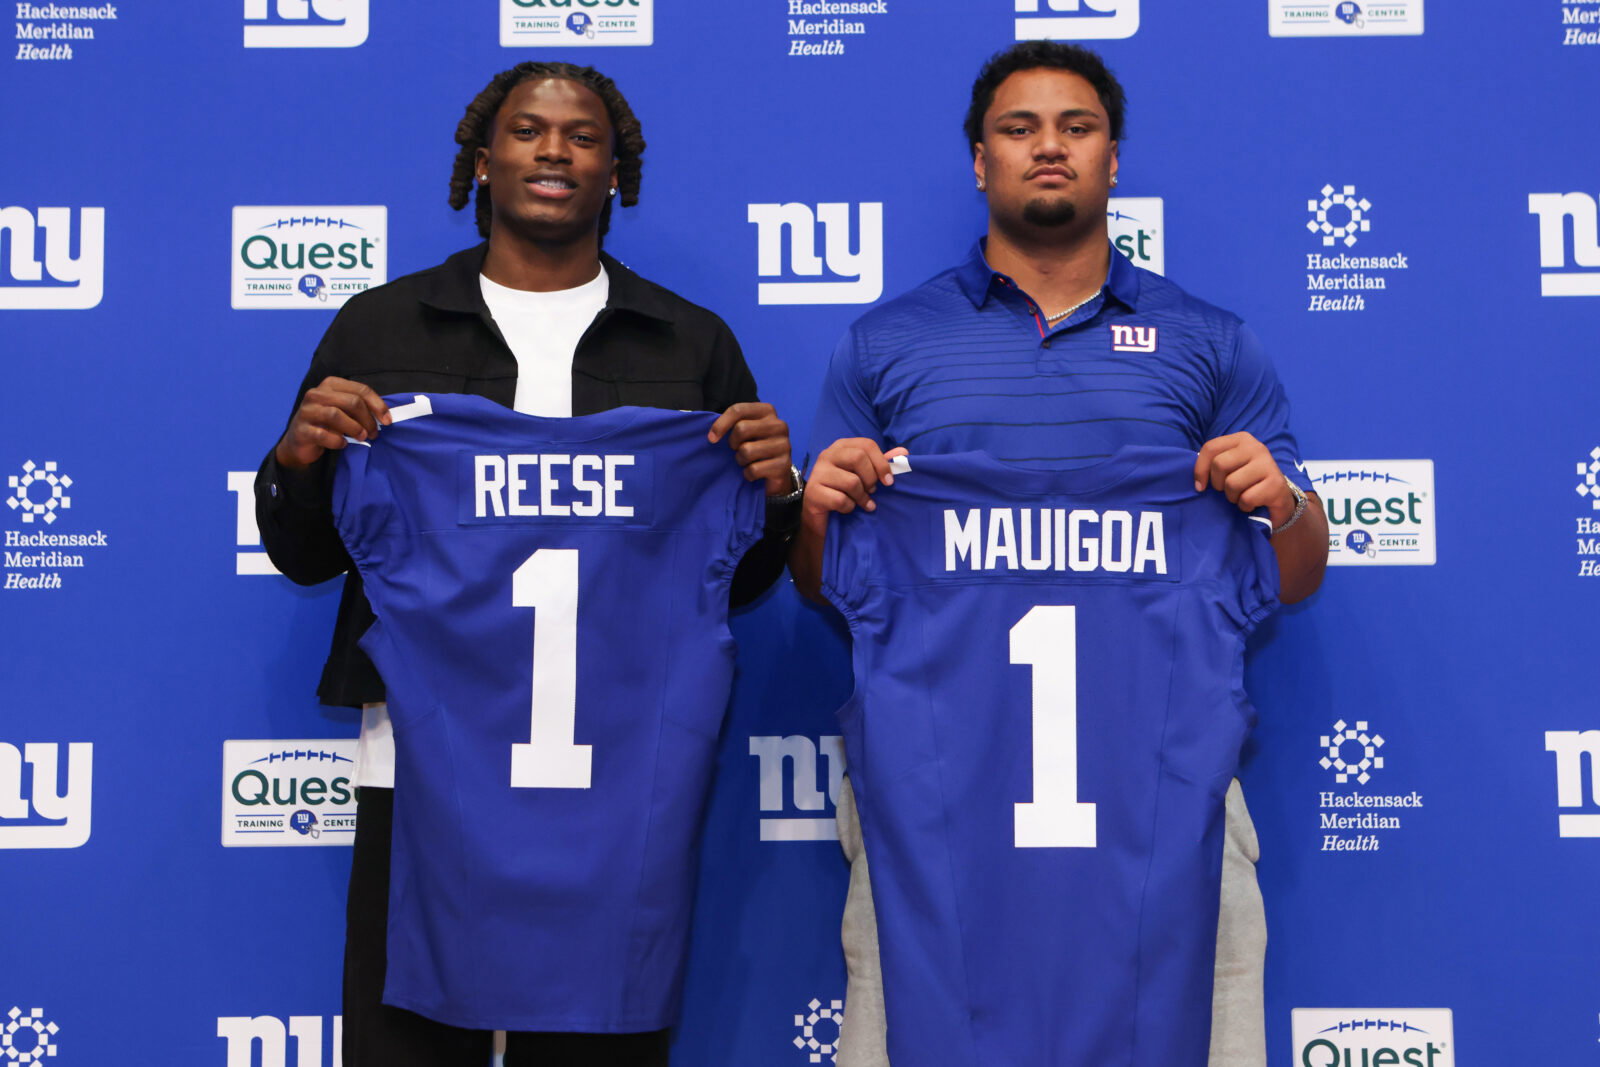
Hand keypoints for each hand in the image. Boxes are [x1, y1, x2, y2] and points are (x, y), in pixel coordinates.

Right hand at [274, 377, 390, 470]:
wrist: (300, 441)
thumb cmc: (328, 423)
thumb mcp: (345, 411)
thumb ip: (361, 408)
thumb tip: (385, 416)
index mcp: (330, 384)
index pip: (361, 389)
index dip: (378, 405)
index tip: (388, 421)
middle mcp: (316, 394)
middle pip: (352, 402)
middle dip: (368, 419)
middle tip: (374, 433)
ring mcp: (307, 411)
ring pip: (336, 415)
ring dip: (354, 428)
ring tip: (361, 438)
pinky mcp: (302, 430)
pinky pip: (323, 434)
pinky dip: (337, 441)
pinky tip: (343, 444)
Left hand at [708, 402, 792, 495]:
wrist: (776, 472)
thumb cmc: (755, 446)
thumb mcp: (745, 431)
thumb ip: (732, 424)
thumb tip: (712, 436)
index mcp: (767, 411)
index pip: (738, 410)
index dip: (721, 424)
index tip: (712, 438)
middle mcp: (779, 425)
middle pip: (741, 428)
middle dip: (733, 443)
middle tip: (736, 450)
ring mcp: (784, 444)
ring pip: (746, 450)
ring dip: (740, 460)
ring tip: (746, 461)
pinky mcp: (784, 465)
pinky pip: (754, 470)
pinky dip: (748, 474)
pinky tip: (753, 473)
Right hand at [803, 438, 908, 523]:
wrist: (821, 515)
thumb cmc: (845, 490)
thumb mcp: (865, 475)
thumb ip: (882, 463)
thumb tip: (904, 452)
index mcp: (841, 447)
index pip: (867, 444)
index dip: (882, 462)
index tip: (889, 481)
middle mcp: (827, 455)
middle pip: (858, 457)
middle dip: (871, 478)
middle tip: (872, 491)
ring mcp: (817, 473)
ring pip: (851, 481)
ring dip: (862, 497)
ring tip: (864, 503)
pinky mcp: (813, 492)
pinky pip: (840, 500)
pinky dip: (849, 507)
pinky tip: (848, 509)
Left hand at [1194, 432, 1295, 526]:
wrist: (1278, 498)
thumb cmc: (1248, 482)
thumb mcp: (1230, 467)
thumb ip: (1213, 465)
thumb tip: (1197, 481)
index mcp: (1242, 439)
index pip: (1210, 448)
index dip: (1200, 469)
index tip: (1200, 486)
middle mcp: (1256, 447)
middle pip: (1219, 465)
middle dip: (1218, 484)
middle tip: (1228, 490)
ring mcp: (1268, 464)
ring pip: (1232, 483)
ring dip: (1232, 497)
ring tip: (1241, 496)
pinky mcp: (1276, 483)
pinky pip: (1246, 498)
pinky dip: (1245, 506)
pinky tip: (1252, 503)